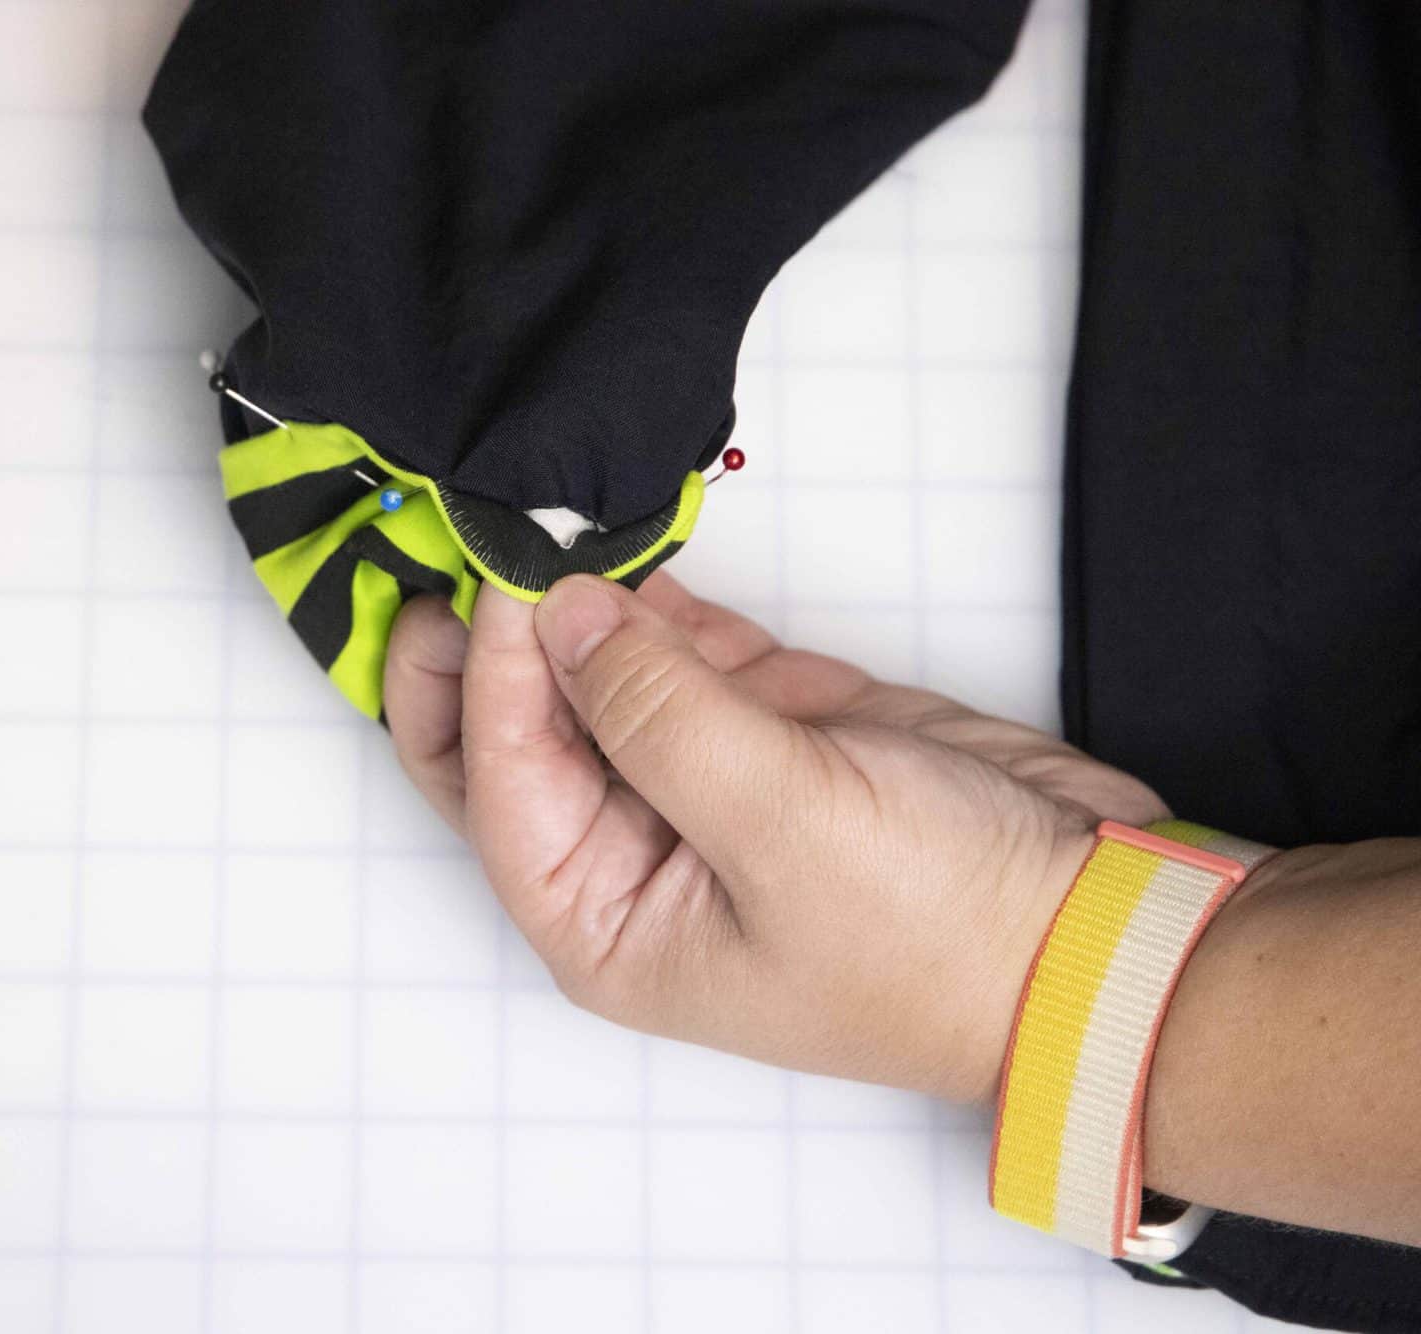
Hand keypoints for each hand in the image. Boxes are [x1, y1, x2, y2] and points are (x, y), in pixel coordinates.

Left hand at [384, 573, 1169, 1101]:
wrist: (1094, 927)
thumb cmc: (941, 935)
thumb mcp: (783, 826)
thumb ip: (657, 713)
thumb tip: (556, 614)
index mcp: (600, 917)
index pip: (493, 777)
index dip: (485, 669)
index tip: (505, 570)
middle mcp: (626, 851)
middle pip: (508, 727)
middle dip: (488, 636)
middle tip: (481, 531)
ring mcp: (692, 779)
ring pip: (587, 674)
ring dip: (574, 599)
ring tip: (556, 506)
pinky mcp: (759, 725)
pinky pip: (673, 648)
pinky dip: (653, 596)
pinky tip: (626, 541)